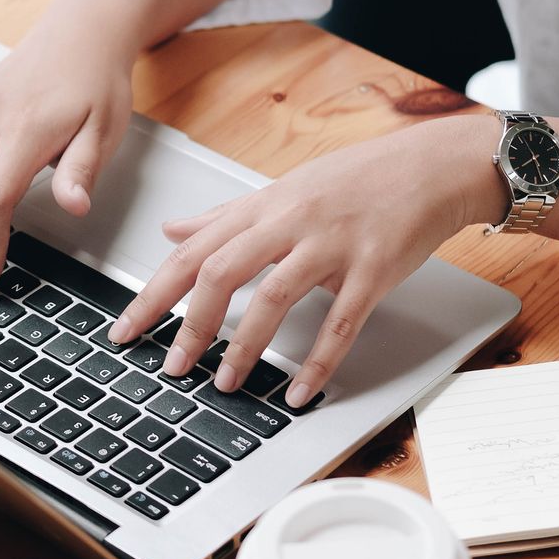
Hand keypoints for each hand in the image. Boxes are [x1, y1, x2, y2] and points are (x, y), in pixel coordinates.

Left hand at [109, 115, 500, 407]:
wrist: (430, 167)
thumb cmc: (358, 180)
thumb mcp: (283, 190)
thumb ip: (226, 216)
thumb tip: (173, 230)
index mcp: (264, 207)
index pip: (194, 251)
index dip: (155, 292)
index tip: (127, 328)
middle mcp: (291, 222)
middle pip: (222, 270)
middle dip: (190, 323)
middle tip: (172, 366)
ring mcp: (332, 244)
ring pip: (274, 296)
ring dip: (245, 345)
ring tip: (225, 383)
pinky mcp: (373, 269)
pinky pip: (340, 321)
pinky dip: (317, 361)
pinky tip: (298, 391)